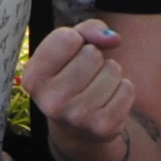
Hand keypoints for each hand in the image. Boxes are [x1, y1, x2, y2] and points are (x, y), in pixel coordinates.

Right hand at [17, 22, 139, 160]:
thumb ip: (86, 30)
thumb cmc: (70, 77)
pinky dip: (122, 90)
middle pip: (92, 54)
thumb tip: (113, 38)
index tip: (68, 56)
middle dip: (93, 59)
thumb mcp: (67, 50)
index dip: (75, 41)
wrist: (75, 130)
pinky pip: (127, 88)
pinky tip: (107, 101)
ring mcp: (76, 117)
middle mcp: (50, 101)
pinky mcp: (102, 127)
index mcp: (33, 78)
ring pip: (112, 69)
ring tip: (95, 89)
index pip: (67, 38)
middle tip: (83, 77)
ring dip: (109, 74)